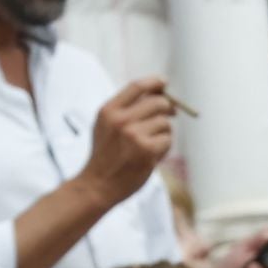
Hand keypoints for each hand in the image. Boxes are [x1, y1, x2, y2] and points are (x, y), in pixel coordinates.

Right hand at [78, 79, 173, 207]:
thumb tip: (159, 94)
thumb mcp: (105, 126)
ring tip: (150, 145)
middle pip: (158, 102)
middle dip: (167, 108)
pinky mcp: (147, 151)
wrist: (97, 185)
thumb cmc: (105, 155)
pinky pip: (167, 140)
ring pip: (165, 123)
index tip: (164, 83)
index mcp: (109, 111)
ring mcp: (134, 136)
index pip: (137, 86)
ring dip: (163, 133)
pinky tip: (150, 156)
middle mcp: (121, 121)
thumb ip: (125, 109)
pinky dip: (163, 148)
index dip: (154, 82)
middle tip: (170, 115)